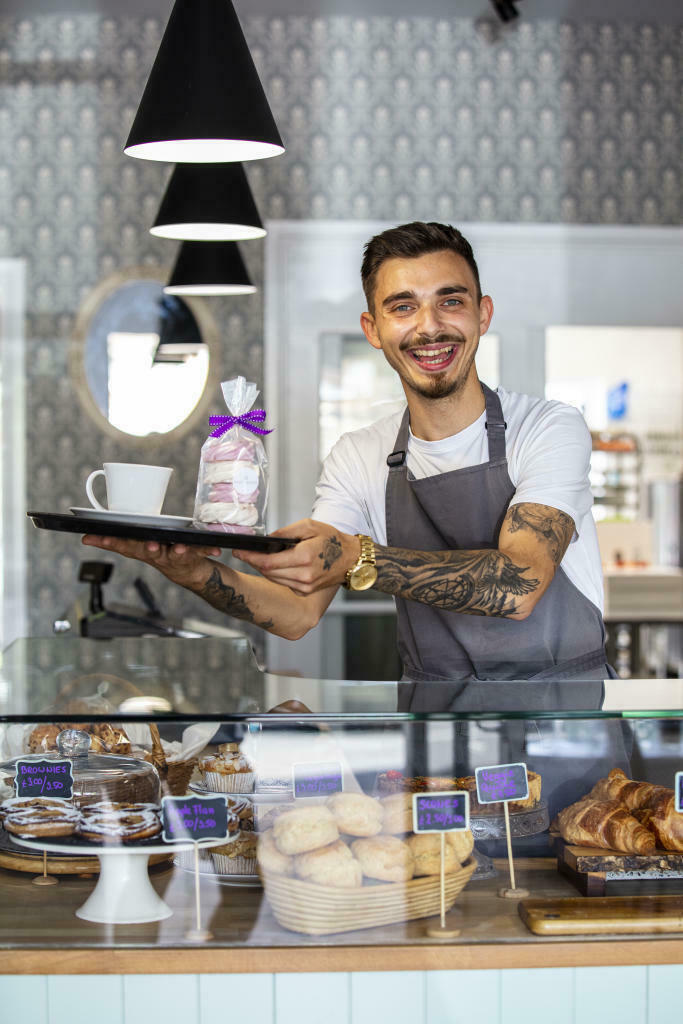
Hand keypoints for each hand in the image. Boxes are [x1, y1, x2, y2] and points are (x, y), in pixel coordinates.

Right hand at [81, 534, 221, 590]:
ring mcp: (174, 558)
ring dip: (176, 553)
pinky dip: (207, 550)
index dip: (107, 542)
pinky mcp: (192, 558)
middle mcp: (156, 556)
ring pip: (174, 556)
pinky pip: (200, 552)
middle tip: (150, 546)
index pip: (121, 545)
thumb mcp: (138, 544)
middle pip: (147, 552)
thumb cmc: (161, 553)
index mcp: (141, 549)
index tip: (91, 538)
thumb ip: (116, 539)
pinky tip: (215, 548)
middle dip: (147, 548)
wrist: (190, 573)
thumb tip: (86, 534)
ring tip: (179, 549)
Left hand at [232, 518, 358, 594]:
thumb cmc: (333, 541)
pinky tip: (276, 566)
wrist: (351, 559)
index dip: (250, 557)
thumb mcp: (310, 526)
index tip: (239, 552)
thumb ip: (286, 532)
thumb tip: (268, 539)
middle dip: (254, 562)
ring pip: (274, 579)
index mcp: (305, 557)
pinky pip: (283, 583)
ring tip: (258, 558)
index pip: (269, 561)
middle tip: (243, 553)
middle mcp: (304, 576)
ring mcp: (305, 586)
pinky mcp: (305, 592)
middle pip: (268, 572)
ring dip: (264, 569)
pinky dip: (276, 575)